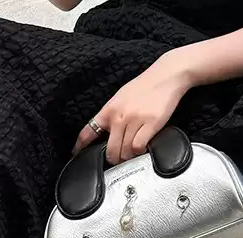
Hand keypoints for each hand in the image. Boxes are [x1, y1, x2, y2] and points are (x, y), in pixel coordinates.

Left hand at [74, 53, 191, 163]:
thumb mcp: (121, 98)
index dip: (80, 146)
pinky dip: (139, 151)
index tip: (76, 154)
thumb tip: (105, 134)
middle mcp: (119, 116)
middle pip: (111, 150)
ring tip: (131, 153)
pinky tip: (142, 147)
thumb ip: (112, 115)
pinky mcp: (151, 124)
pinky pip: (138, 147)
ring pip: (125, 151)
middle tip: (118, 159)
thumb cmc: (145, 86)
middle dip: (114, 159)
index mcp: (109, 109)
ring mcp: (135, 120)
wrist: (167, 74)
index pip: (89, 131)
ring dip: (128, 157)